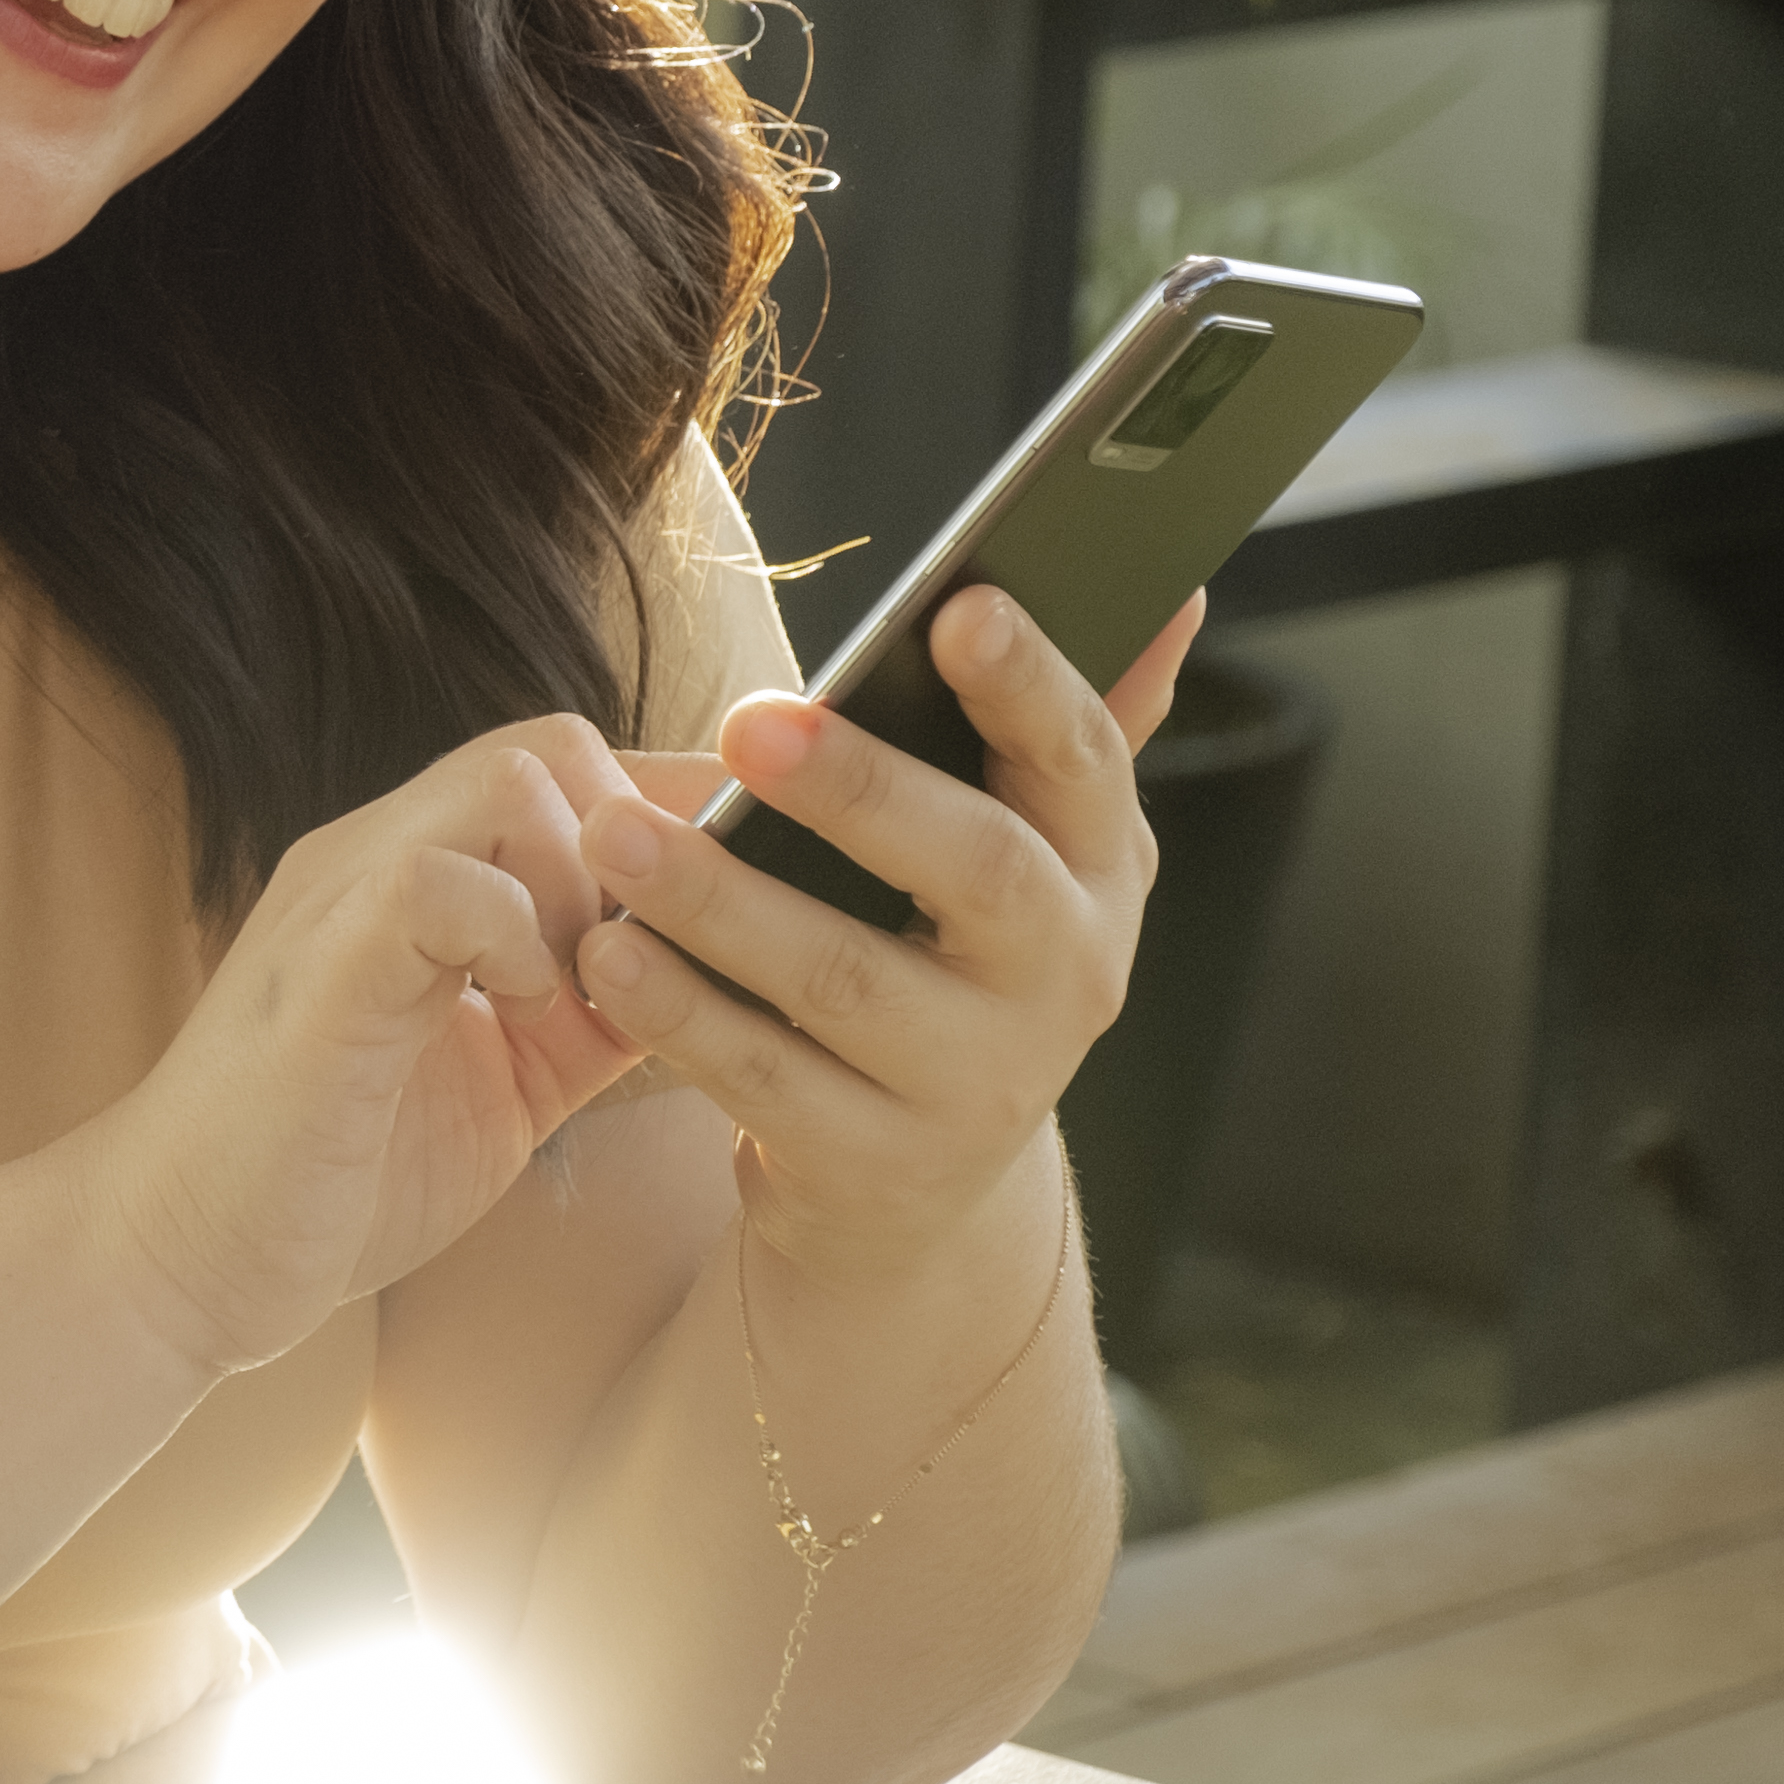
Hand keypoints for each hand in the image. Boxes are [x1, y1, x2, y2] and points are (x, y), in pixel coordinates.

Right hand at [84, 715, 661, 1377]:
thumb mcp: (511, 1080)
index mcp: (417, 877)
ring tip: (577, 1002)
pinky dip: (516, 937)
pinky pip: (441, 878)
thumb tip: (717, 969)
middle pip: (552, 744)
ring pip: (508, 779)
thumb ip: (591, 1013)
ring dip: (584, 891)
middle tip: (640, 972)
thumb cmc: (335, 1177)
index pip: (566, 770)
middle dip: (636, 852)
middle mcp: (374, 855)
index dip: (666, 821)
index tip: (729, 908)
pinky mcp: (323, 965)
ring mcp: (342, 897)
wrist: (179, 1259)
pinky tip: (523, 1020)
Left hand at [567, 590, 1196, 1290]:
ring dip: (722, 902)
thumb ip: (1067, 728)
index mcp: (1099, 869)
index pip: (1083, 760)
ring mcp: (977, 1080)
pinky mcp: (877, 1161)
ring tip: (617, 833)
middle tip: (744, 720)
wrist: (921, 1188)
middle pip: (977, 868)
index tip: (958, 606)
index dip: (1029, 684)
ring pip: (846, 980)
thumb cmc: (954, 958)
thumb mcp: (1030, 853)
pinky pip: (766, 1081)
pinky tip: (608, 954)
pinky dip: (681, 1016)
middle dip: (861, 789)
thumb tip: (1176, 595)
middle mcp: (1065, 976)